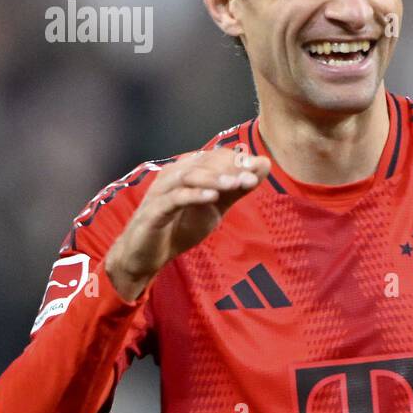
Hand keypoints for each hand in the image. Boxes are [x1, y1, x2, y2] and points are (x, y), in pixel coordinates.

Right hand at [104, 148, 271, 300]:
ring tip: (236, 183)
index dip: (237, 160)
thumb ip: (237, 187)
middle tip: (252, 175)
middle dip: (229, 167)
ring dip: (214, 178)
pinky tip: (212, 197)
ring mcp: (160, 192)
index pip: (214, 156)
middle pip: (202, 162)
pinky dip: (194, 195)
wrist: (148, 256)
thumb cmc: (180, 225)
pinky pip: (174, 199)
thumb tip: (264, 164)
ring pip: (188, 176)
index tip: (259, 167)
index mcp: (186, 170)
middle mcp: (172, 175)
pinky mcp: (153, 212)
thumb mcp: (215, 207)